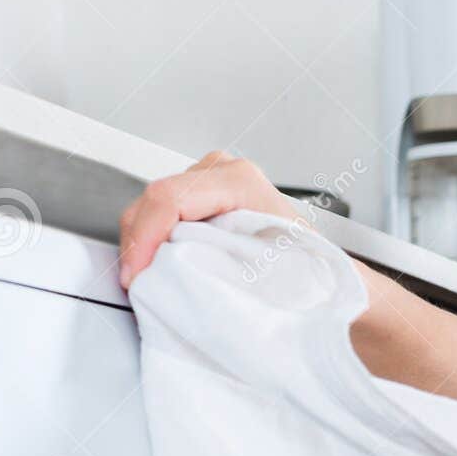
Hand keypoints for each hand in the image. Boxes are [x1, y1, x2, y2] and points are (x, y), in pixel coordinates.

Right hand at [118, 150, 308, 290]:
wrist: (320, 264)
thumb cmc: (308, 266)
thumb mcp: (279, 267)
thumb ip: (236, 266)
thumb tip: (204, 283)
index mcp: (241, 182)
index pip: (170, 199)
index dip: (146, 239)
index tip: (137, 274)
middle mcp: (222, 171)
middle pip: (155, 199)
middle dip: (138, 244)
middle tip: (136, 284)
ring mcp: (209, 178)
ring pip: (153, 205)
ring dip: (143, 243)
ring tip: (147, 279)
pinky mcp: (200, 193)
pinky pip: (162, 212)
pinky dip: (153, 240)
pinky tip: (158, 265)